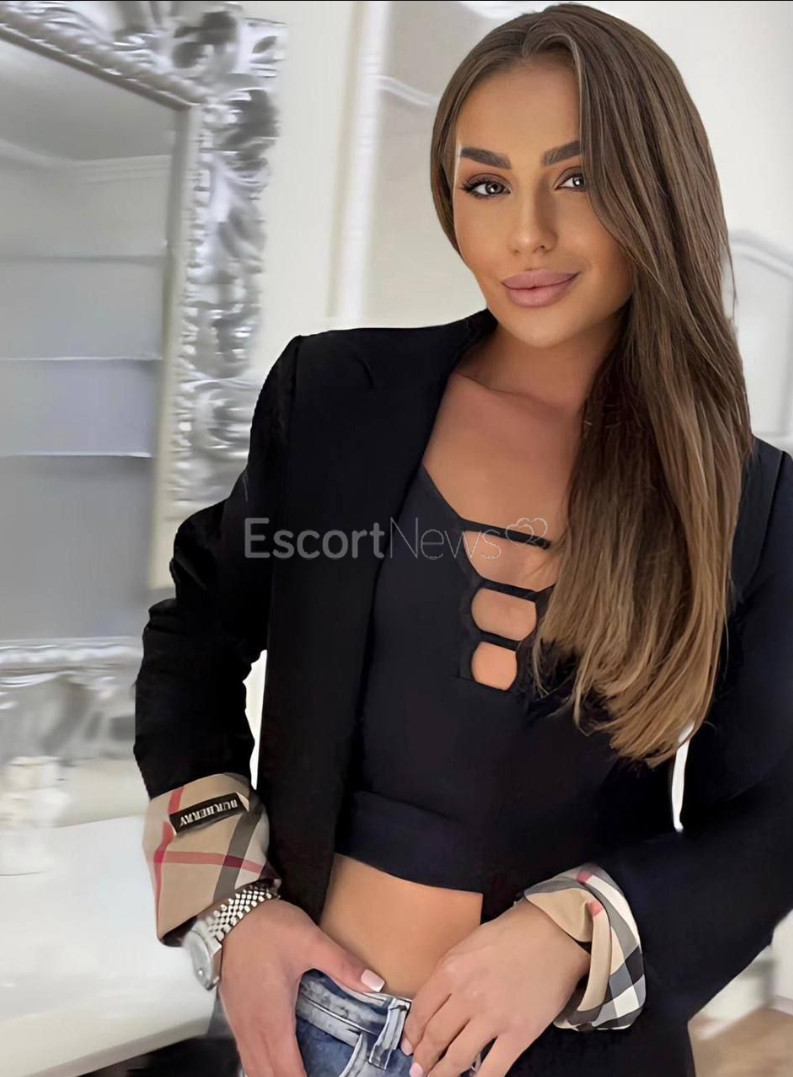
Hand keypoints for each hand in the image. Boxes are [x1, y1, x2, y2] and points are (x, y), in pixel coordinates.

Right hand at [217, 898, 385, 1076]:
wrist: (231, 913)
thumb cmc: (267, 927)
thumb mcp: (310, 941)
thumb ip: (343, 965)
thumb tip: (375, 983)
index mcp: (273, 1018)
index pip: (287, 1070)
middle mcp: (253, 1027)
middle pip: (269, 1076)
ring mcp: (241, 1023)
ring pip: (254, 1068)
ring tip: (299, 1075)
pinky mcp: (235, 1015)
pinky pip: (246, 1054)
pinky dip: (261, 1066)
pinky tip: (274, 1062)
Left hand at [400, 898, 593, 1076]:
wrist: (555, 934)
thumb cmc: (511, 933)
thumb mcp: (468, 943)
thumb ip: (450, 972)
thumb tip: (435, 1001)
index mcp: (451, 970)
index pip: (421, 1011)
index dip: (411, 1033)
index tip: (408, 1045)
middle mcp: (467, 997)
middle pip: (435, 1036)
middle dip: (423, 1057)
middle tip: (418, 1069)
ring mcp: (493, 1018)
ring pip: (458, 1057)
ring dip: (442, 1073)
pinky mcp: (519, 1034)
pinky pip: (493, 1068)